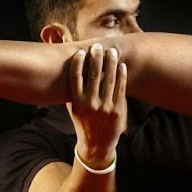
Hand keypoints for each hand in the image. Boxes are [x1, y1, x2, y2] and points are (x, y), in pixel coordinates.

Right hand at [66, 42, 126, 170]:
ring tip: (112, 51)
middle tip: (98, 46)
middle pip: (94, 75)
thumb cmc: (83, 123)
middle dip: (96, 58)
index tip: (81, 52)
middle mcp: (90, 104)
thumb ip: (72, 93)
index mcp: (77, 102)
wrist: (97, 145)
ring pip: (109, 80)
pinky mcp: (117, 110)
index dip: (78, 63)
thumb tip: (70, 72)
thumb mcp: (74, 109)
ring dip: (111, 63)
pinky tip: (121, 66)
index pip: (75, 78)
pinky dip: (121, 76)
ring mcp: (105, 107)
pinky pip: (120, 89)